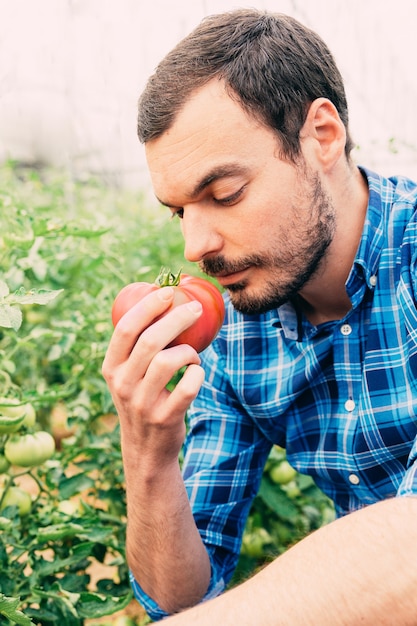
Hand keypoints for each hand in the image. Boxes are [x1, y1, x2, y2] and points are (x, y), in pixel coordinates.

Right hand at [102, 286, 204, 466]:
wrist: (145, 450)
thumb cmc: (142, 398)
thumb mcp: (128, 375)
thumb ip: (137, 347)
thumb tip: (163, 301)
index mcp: (111, 367)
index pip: (125, 329)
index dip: (147, 307)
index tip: (167, 291)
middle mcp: (122, 384)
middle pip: (150, 341)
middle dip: (177, 318)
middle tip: (196, 308)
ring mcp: (142, 403)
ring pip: (168, 361)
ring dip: (189, 351)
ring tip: (193, 355)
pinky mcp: (164, 418)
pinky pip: (188, 386)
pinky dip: (198, 374)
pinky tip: (196, 373)